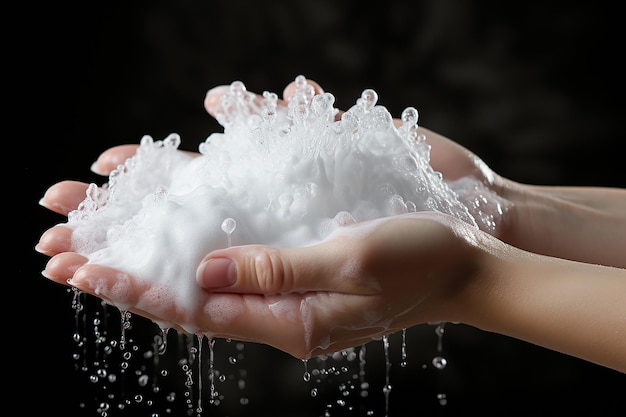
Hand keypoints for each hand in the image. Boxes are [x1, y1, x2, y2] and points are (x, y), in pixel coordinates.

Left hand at [40, 192, 487, 358]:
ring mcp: (294, 301)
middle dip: (131, 282)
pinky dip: (201, 264)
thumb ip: (279, 268)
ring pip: (212, 291)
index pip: (199, 309)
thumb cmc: (420, 259)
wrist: (465, 270)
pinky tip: (179, 251)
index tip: (85, 272)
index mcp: (294, 319)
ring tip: (107, 257)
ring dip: (158, 272)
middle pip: (193, 304)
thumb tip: (205, 268)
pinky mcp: (305, 280)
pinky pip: (241, 277)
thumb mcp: (351, 258)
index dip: (140, 290)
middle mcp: (285, 317)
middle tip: (71, 261)